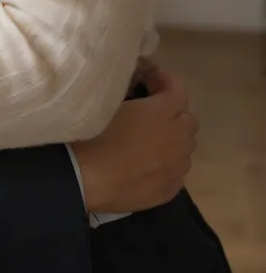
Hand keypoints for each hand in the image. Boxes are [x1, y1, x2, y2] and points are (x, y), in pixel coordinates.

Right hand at [72, 65, 196, 213]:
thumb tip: (138, 91)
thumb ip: (133, 94)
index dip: (164, 82)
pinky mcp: (169, 190)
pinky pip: (177, 172)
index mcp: (163, 112)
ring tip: (149, 142)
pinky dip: (168, 165)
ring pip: (185, 149)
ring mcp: (176, 167)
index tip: (149, 82)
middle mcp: (177, 139)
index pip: (178, 90)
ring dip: (173, 141)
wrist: (84, 178)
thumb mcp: (111, 100)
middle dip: (173, 113)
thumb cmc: (94, 133)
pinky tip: (147, 166)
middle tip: (151, 113)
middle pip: (188, 121)